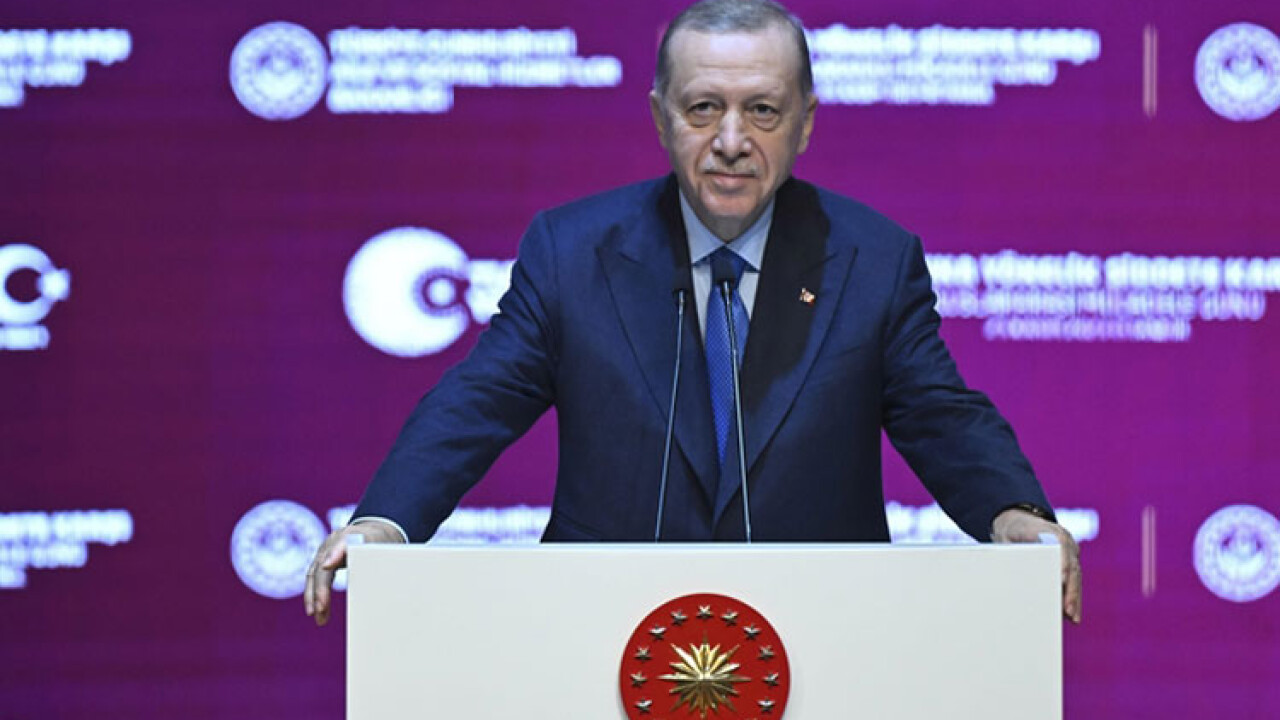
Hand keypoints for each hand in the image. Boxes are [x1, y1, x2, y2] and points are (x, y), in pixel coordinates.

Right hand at [303, 521, 404, 625]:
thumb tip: (357, 571)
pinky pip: (316, 580)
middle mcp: (333, 542)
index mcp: (350, 536)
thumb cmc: (378, 542)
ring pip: (314, 575)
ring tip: (319, 619)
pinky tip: (319, 612)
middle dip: (320, 588)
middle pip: (322, 566)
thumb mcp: (381, 545)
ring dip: (314, 597)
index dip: (334, 553)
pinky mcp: (322, 561)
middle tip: (321, 609)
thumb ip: (374, 555)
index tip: (327, 565)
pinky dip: (316, 596)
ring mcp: (325, 551)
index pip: (341, 544)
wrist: (374, 533)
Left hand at [991, 507, 1081, 623]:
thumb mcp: (1007, 538)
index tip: (1062, 580)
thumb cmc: (1012, 531)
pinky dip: (1073, 596)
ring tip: (1073, 617)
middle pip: (1072, 567)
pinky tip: (1071, 613)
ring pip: (1076, 576)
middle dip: (1071, 590)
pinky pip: (1073, 580)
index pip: (1060, 547)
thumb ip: (1012, 552)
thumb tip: (1012, 573)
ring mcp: (1070, 550)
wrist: (1018, 521)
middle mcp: (1065, 540)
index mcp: (1050, 531)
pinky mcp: (1069, 561)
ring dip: (1075, 597)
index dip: (1062, 564)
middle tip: (1069, 610)